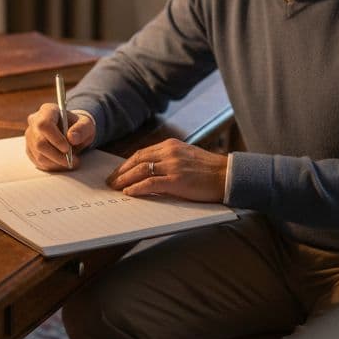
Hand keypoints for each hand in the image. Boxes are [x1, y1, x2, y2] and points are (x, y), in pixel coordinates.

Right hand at [25, 105, 94, 170]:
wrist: (72, 132)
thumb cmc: (78, 126)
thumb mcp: (87, 124)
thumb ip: (82, 129)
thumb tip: (72, 138)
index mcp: (47, 110)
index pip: (44, 125)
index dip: (55, 139)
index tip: (67, 149)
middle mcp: (34, 122)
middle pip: (40, 142)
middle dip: (57, 156)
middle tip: (73, 161)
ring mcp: (30, 136)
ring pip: (39, 155)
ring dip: (56, 163)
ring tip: (71, 163)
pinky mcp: (30, 149)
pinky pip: (38, 162)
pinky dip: (52, 166)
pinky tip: (62, 163)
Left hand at [107, 138, 227, 202]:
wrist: (228, 176)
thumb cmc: (209, 170)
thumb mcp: (186, 158)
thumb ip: (169, 161)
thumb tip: (150, 172)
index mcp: (171, 145)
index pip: (142, 153)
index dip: (127, 164)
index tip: (118, 172)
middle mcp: (169, 152)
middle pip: (137, 160)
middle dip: (121, 172)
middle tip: (110, 182)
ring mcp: (172, 165)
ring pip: (140, 171)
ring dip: (124, 180)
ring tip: (115, 188)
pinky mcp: (176, 180)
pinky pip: (150, 183)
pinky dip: (137, 188)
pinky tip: (129, 193)